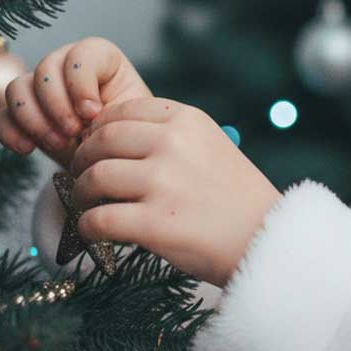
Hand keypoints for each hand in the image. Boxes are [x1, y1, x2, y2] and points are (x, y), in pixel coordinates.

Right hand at [0, 37, 152, 170]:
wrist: (114, 160)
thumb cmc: (128, 134)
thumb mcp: (131, 119)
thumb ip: (114, 110)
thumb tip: (87, 115)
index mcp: (101, 59)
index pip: (81, 54)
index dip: (81, 83)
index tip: (93, 113)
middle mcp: (66, 66)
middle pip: (45, 69)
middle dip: (57, 105)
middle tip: (73, 133)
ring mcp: (40, 88)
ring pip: (17, 88)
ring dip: (34, 119)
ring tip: (58, 144)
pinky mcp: (22, 114)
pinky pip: (1, 115)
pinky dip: (10, 132)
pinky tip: (27, 149)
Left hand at [67, 96, 282, 287]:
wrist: (268, 239)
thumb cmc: (238, 198)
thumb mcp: (212, 146)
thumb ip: (171, 136)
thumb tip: (110, 138)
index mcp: (188, 120)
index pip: (123, 111)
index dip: (100, 130)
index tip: (97, 148)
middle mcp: (173, 144)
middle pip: (101, 141)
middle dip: (83, 160)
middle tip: (82, 177)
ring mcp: (163, 183)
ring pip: (94, 178)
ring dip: (82, 194)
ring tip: (90, 205)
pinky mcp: (154, 223)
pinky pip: (97, 220)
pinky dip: (88, 228)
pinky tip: (95, 232)